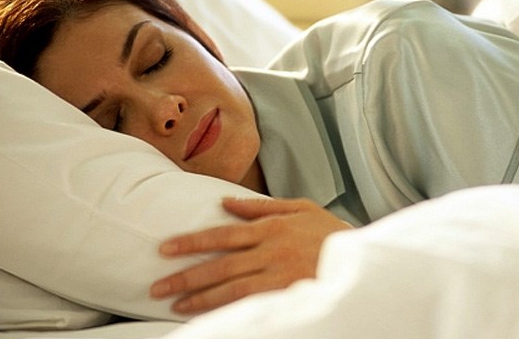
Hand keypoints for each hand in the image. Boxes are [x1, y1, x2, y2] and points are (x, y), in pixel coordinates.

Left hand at [149, 197, 351, 313]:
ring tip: (175, 303)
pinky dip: (228, 310)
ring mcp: (279, 275)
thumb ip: (261, 206)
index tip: (166, 248)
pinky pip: (251, 303)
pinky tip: (209, 316)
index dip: (192, 241)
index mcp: (271, 227)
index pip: (223, 234)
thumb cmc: (328, 232)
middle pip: (220, 263)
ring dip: (200, 297)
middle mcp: (271, 251)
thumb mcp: (300, 208)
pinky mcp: (287, 294)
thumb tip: (225, 201)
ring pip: (231, 287)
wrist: (359, 259)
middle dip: (186, 275)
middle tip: (158, 285)